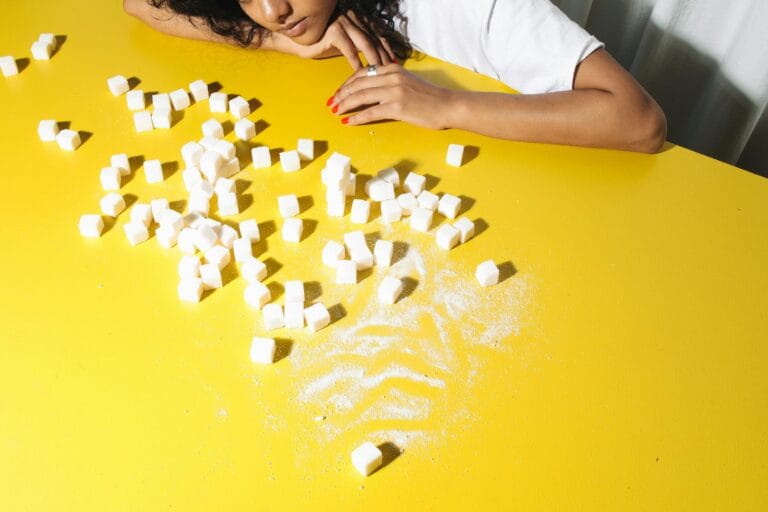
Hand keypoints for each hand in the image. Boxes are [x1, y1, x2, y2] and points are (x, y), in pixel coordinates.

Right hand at [293, 10, 395, 69]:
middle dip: (384, 56)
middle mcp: (353, 17)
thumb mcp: (347, 42)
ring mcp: (343, 22)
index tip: (396, 62)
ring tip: (379, 73)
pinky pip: (349, 49)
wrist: (301, 41)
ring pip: (365, 43)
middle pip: (375, 38)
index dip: (388, 48)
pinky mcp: (334, 31)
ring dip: (374, 59)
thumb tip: (379, 59)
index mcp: (359, 18)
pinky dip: (356, 61)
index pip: (379, 33)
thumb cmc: (324, 43)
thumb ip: (361, 45)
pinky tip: (360, 72)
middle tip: (391, 71)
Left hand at [329, 64, 455, 128]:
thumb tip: (373, 91)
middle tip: (332, 104)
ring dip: (345, 105)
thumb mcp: (408, 82)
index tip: (339, 93)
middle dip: (342, 95)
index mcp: (393, 68)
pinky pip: (370, 112)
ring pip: (360, 97)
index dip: (347, 84)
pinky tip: (348, 122)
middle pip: (358, 84)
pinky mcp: (397, 107)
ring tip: (336, 112)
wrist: (448, 105)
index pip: (363, 73)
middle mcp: (391, 77)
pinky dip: (356, 118)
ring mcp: (394, 92)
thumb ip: (391, 82)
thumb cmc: (430, 97)